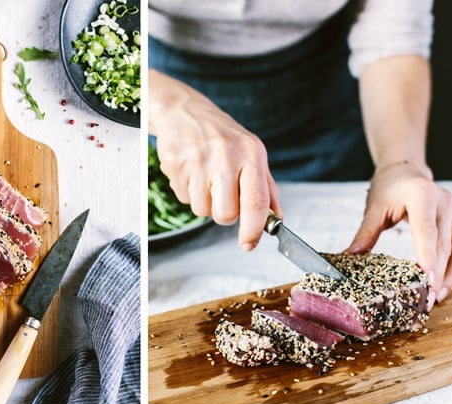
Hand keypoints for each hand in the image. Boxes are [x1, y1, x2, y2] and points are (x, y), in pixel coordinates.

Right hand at [149, 70, 281, 249]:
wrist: (182, 111)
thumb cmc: (222, 135)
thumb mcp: (251, 153)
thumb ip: (266, 188)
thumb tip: (276, 220)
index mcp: (250, 153)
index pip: (256, 201)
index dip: (253, 229)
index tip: (249, 244)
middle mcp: (225, 156)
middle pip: (226, 214)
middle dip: (224, 214)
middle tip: (223, 194)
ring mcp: (198, 160)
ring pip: (202, 211)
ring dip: (205, 202)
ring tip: (205, 177)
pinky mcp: (175, 165)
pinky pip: (183, 199)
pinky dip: (188, 192)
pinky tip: (191, 172)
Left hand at [346, 161, 451, 307]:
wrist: (405, 170)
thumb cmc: (388, 187)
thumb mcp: (374, 207)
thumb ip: (366, 232)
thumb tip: (350, 256)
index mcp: (421, 196)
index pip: (426, 230)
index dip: (427, 255)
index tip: (426, 277)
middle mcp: (443, 203)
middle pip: (443, 243)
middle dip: (438, 273)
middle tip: (428, 298)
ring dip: (450, 274)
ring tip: (438, 297)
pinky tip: (445, 283)